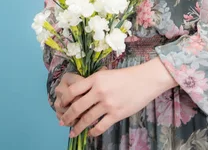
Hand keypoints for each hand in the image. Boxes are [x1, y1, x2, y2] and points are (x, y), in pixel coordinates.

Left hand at [59, 58, 175, 138]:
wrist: (145, 80)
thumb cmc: (126, 76)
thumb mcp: (107, 74)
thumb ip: (94, 83)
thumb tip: (81, 94)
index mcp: (96, 79)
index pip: (73, 90)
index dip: (65, 99)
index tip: (61, 105)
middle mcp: (99, 91)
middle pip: (77, 107)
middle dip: (67, 117)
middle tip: (61, 122)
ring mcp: (107, 104)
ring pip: (86, 119)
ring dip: (77, 127)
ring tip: (72, 132)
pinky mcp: (116, 114)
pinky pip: (100, 127)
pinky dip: (92, 132)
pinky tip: (90, 133)